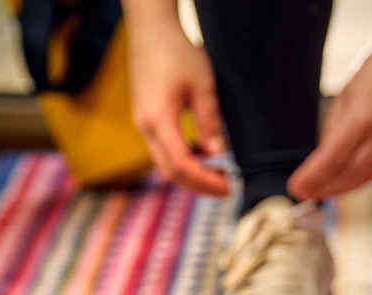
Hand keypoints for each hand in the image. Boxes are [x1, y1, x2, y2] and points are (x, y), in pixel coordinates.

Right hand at [128, 21, 229, 194]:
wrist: (151, 29)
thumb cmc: (176, 51)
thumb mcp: (202, 85)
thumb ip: (210, 121)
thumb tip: (218, 153)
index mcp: (159, 120)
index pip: (182, 165)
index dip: (206, 181)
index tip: (228, 187)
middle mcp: (146, 127)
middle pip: (171, 172)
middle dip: (199, 185)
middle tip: (226, 188)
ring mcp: (143, 124)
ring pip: (166, 164)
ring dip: (192, 174)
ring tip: (218, 173)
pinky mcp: (146, 119)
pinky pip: (164, 150)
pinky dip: (184, 160)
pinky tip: (203, 155)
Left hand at [289, 38, 371, 200]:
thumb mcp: (347, 94)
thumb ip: (335, 129)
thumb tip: (322, 161)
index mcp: (362, 116)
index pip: (332, 157)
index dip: (313, 177)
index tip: (296, 188)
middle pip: (349, 174)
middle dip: (324, 187)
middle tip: (305, 194)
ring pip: (364, 177)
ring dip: (341, 187)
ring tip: (321, 191)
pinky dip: (359, 177)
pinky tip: (345, 179)